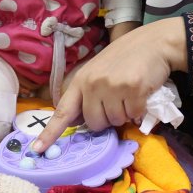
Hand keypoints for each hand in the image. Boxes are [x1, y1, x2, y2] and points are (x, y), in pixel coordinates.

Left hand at [34, 18, 185, 149]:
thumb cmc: (126, 59)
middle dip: (107, 119)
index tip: (37, 150)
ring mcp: (112, 86)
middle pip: (94, 123)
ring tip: (129, 93)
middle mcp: (92, 83)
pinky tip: (140, 92)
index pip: (62, 111)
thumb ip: (87, 94)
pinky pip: (133, 115)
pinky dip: (139, 109)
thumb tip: (77, 121)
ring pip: (115, 121)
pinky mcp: (132, 89)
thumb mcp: (98, 72)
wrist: (155, 43)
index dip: (50, 132)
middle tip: (117, 100)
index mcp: (80, 80)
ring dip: (125, 113)